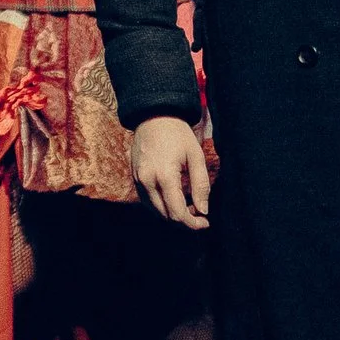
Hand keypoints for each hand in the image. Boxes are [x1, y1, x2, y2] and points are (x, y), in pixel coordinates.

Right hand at [132, 115, 209, 229]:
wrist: (154, 116)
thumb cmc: (178, 134)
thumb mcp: (196, 156)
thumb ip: (201, 186)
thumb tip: (203, 210)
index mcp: (164, 176)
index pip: (177, 213)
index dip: (193, 223)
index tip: (205, 222)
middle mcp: (147, 181)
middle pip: (165, 215)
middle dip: (184, 219)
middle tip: (199, 212)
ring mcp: (138, 179)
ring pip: (155, 210)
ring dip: (172, 213)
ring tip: (187, 204)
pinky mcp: (134, 176)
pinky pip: (146, 200)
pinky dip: (160, 205)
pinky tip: (173, 198)